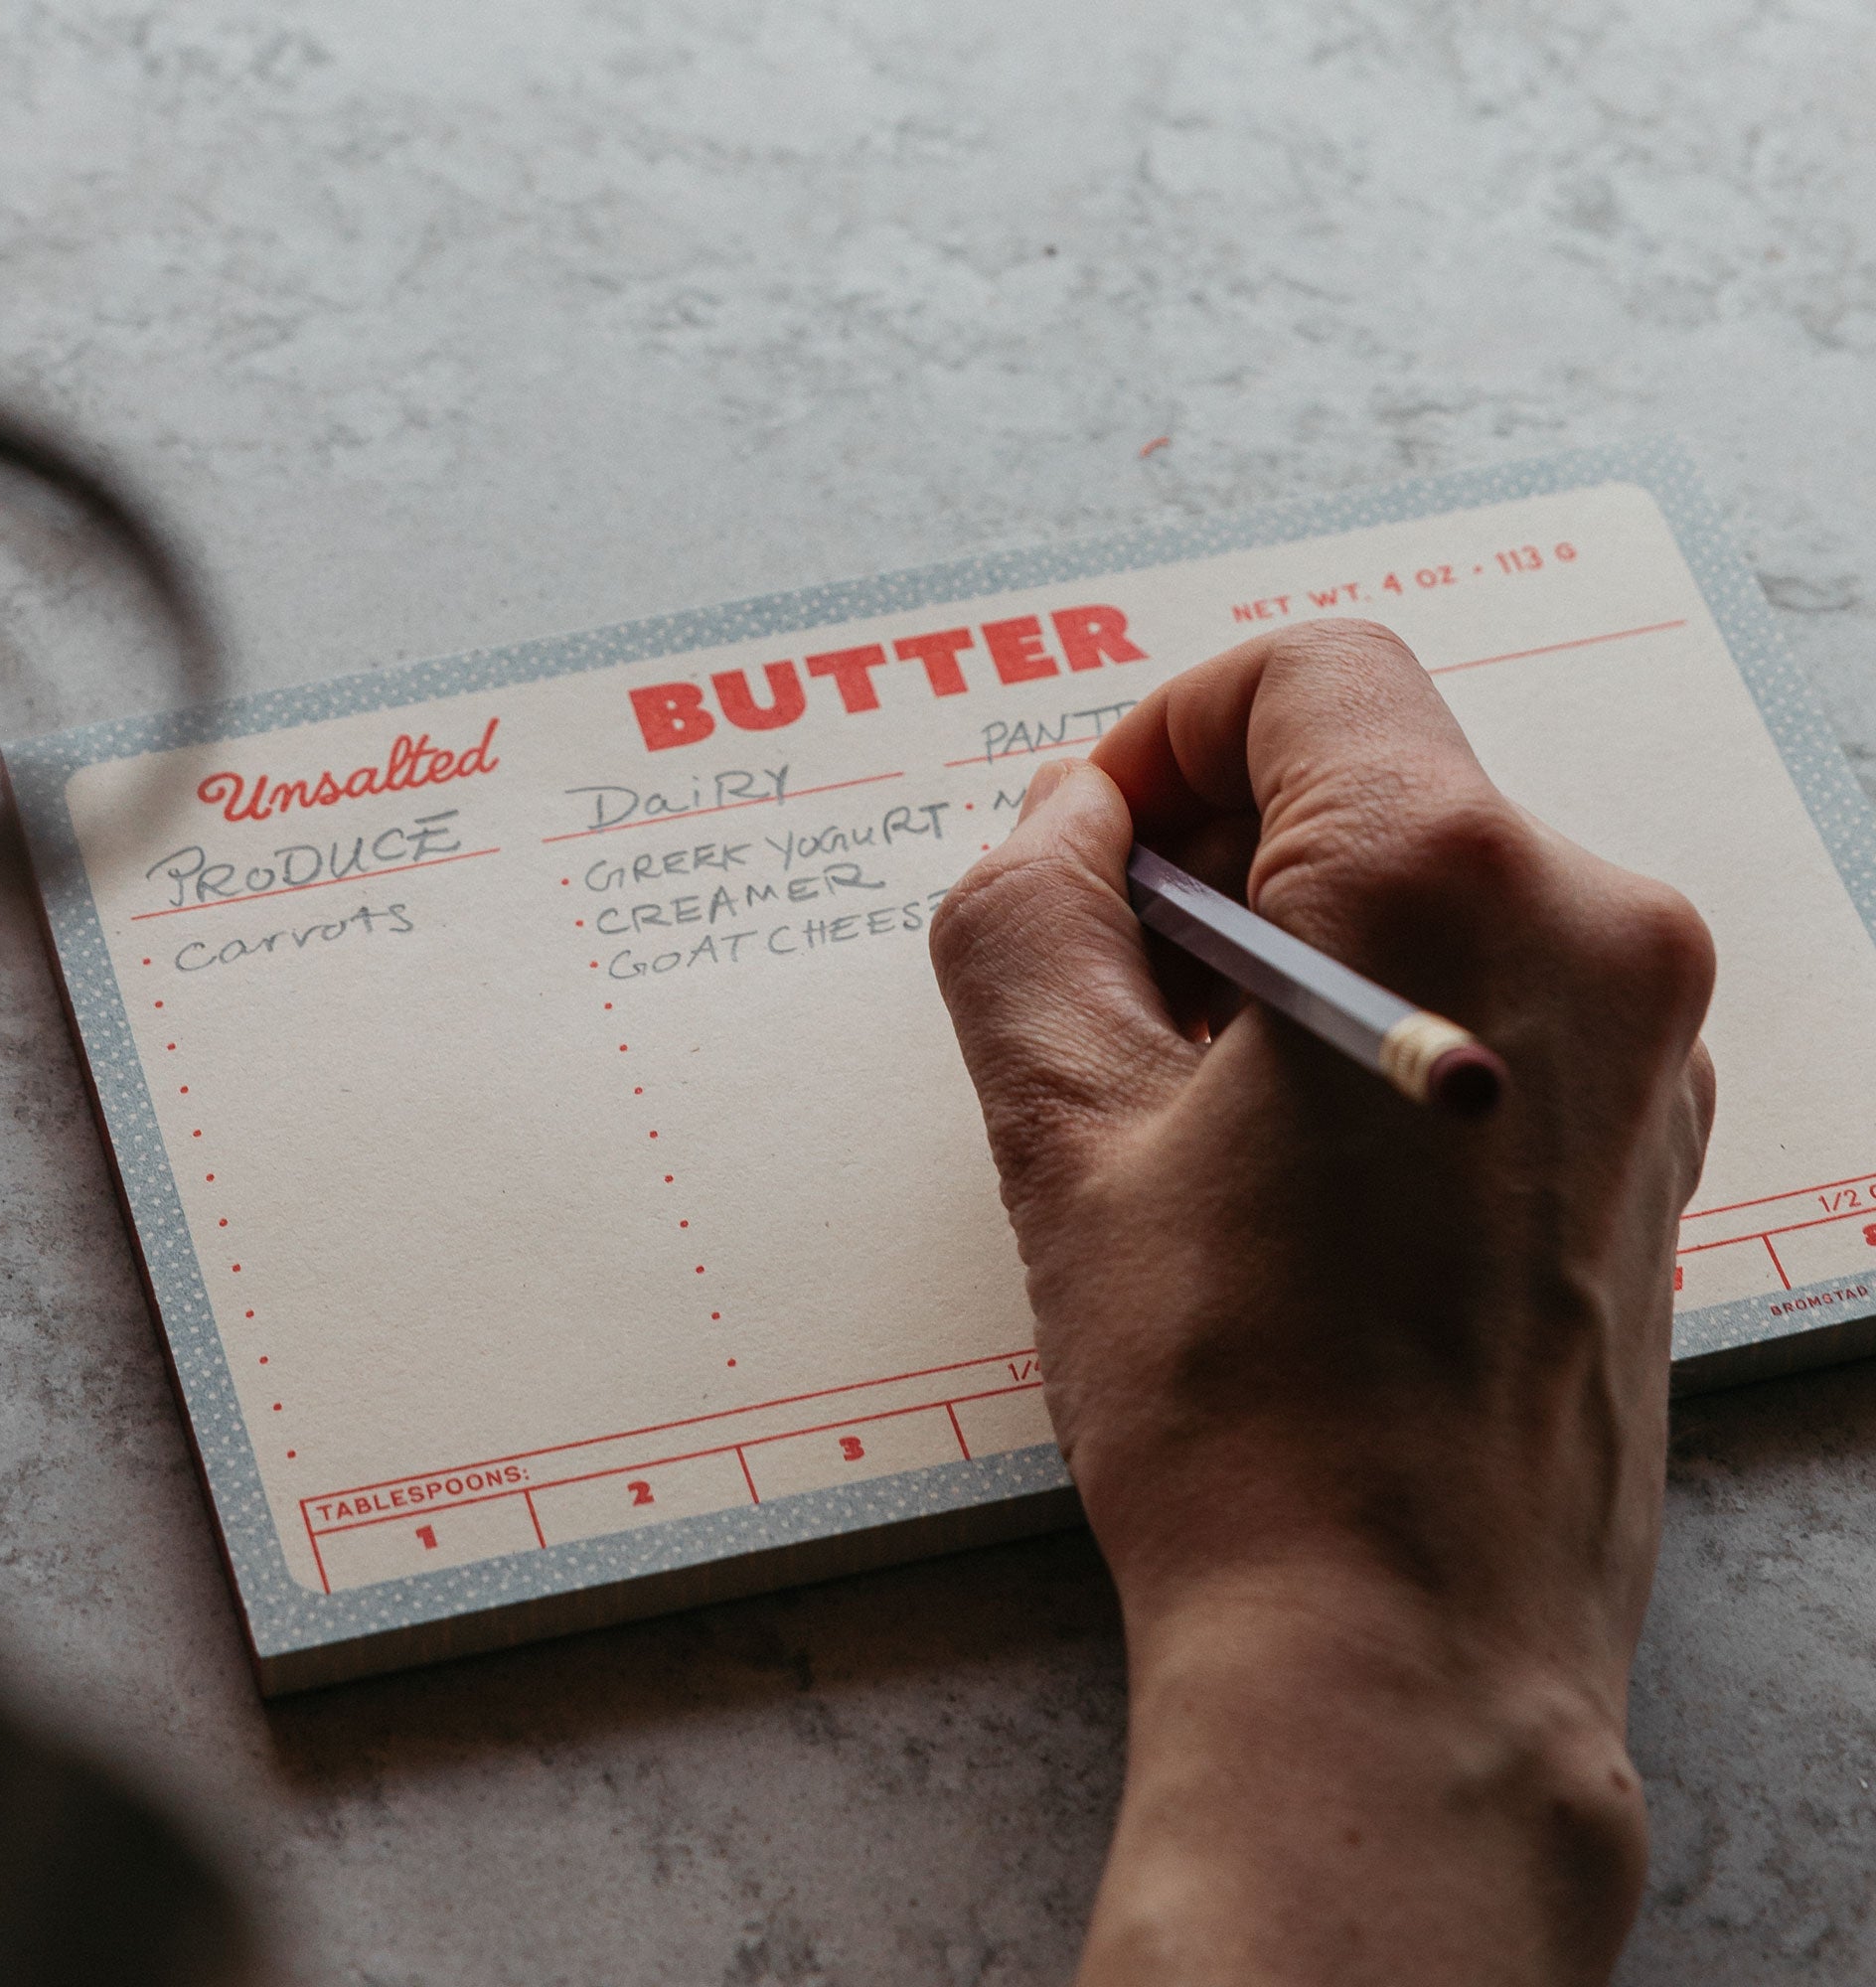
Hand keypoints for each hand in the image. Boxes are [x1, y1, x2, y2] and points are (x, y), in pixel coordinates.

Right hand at [929, 620, 1714, 1986]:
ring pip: (1431, 886)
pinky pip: (1494, 987)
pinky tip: (1288, 1157)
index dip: (1166, 733)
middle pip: (1371, 778)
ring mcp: (1649, 1037)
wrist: (1403, 1650)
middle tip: (1107, 995)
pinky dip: (1376, 1012)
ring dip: (1288, 943)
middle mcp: (1594, 930)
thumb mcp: (1060, 1126)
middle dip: (1214, 853)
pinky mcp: (1652, 1126)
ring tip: (1185, 1105)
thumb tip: (1065, 821)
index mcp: (1454, 883)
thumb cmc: (1235, 1404)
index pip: (1308, 676)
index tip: (1095, 851)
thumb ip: (1027, 914)